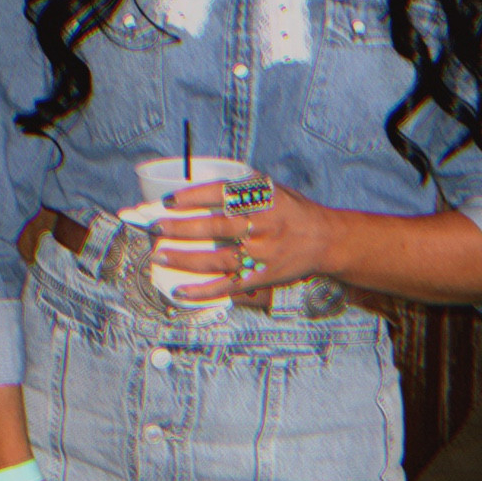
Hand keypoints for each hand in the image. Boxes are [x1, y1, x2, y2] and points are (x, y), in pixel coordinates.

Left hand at [157, 178, 334, 302]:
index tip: (168, 201)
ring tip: (159, 255)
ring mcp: (262, 255)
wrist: (326, 240)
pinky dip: (202, 291)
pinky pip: (227, 286)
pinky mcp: (261, 278)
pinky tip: (180, 292)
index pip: (222, 195)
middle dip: (181, 229)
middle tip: (155, 229)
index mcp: (263, 200)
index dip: (193, 197)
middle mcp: (263, 227)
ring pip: (217, 259)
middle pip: (215, 228)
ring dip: (184, 259)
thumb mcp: (271, 189)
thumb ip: (240, 188)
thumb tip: (195, 189)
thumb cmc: (292, 212)